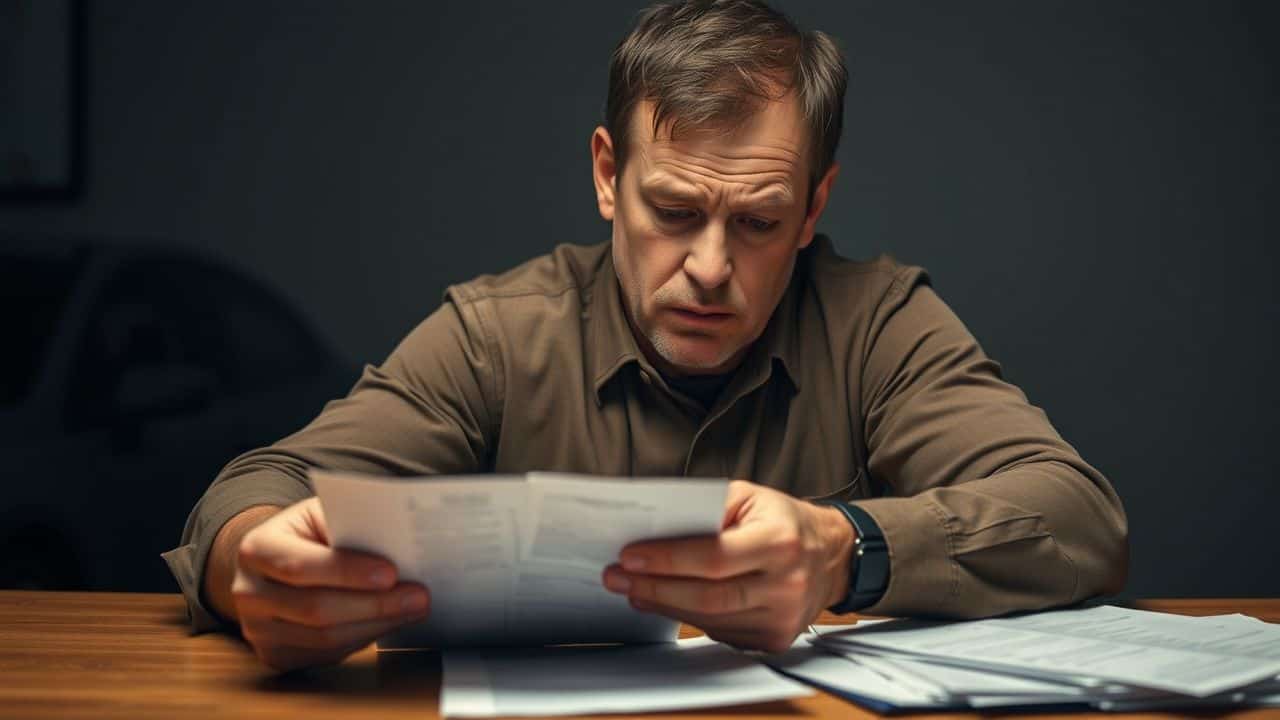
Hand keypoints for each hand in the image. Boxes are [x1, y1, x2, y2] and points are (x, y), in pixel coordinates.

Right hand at [230, 497, 430, 670]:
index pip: (300, 565)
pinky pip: (326, 655)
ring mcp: (258, 630)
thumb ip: (350, 523)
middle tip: (419, 596)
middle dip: (375, 604)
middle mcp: (248, 593)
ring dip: (377, 624)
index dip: (347, 572)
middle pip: (316, 609)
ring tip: (413, 608)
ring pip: (325, 639)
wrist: (272, 563)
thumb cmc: (307, 533)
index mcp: (256, 549)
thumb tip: (400, 540)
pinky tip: (388, 621)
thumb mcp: (320, 514)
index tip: (392, 573)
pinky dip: (363, 638)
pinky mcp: (275, 655)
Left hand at [602, 480, 854, 653]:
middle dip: (655, 587)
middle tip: (617, 577)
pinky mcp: (774, 639)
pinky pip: (720, 632)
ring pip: (710, 619)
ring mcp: (781, 617)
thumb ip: (706, 508)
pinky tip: (666, 603)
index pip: (715, 557)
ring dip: (664, 605)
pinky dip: (688, 618)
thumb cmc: (782, 520)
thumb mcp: (750, 496)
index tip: (629, 556)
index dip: (668, 559)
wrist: (831, 556)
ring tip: (634, 589)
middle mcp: (785, 584)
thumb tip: (656, 527)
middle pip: (708, 596)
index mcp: (779, 541)